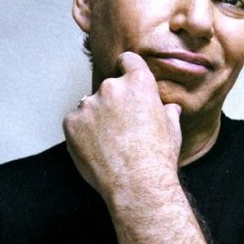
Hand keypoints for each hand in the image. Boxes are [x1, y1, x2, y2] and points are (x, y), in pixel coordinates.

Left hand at [63, 52, 181, 198]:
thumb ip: (168, 113)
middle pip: (109, 88)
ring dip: (96, 119)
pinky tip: (97, 151)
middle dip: (113, 103)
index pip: (128, 60)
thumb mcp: (172, 130)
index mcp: (138, 83)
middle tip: (122, 129)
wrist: (137, 183)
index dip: (127, 68)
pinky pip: (75, 124)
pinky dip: (82, 134)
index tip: (125, 77)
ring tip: (110, 144)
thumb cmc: (158, 157)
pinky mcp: (71, 122)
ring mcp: (88, 104)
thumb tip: (170, 109)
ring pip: (90, 107)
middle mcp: (111, 87)